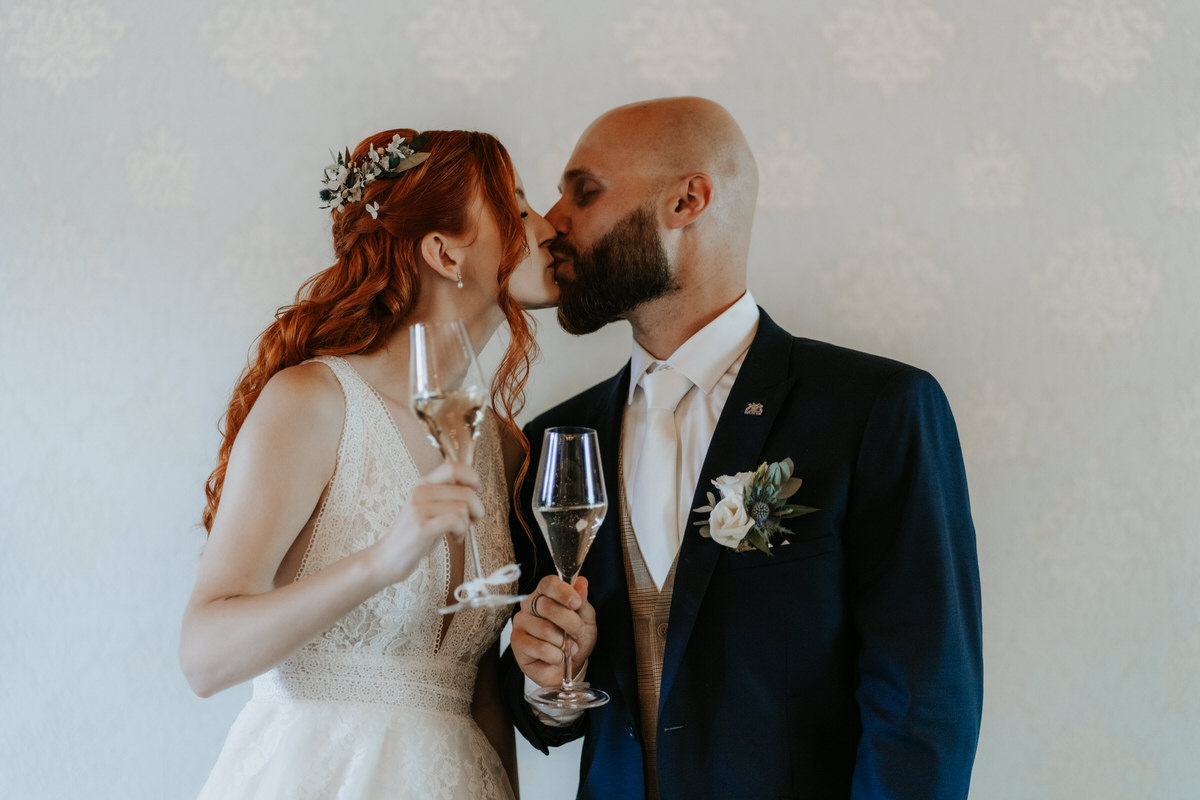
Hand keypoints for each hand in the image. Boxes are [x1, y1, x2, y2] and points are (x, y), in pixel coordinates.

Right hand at [370, 461, 483, 586]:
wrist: (387, 558)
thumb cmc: (413, 536)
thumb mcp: (430, 508)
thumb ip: (447, 496)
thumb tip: (474, 489)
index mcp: (424, 484)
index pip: (453, 467)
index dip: (472, 477)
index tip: (477, 491)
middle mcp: (421, 492)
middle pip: (466, 492)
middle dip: (477, 509)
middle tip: (471, 521)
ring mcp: (420, 508)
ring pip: (463, 508)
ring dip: (467, 524)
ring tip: (457, 533)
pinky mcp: (422, 527)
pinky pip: (456, 521)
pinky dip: (461, 532)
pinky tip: (454, 539)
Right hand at [511, 575, 596, 687]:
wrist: (570, 666)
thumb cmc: (575, 639)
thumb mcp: (586, 618)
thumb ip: (582, 600)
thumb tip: (581, 582)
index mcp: (546, 593)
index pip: (549, 584)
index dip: (563, 592)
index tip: (577, 603)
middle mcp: (529, 605)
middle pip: (547, 606)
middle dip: (570, 623)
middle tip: (578, 632)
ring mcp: (521, 622)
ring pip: (545, 629)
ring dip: (564, 643)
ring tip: (567, 648)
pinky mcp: (516, 642)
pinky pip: (540, 648)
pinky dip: (555, 655)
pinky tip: (557, 656)